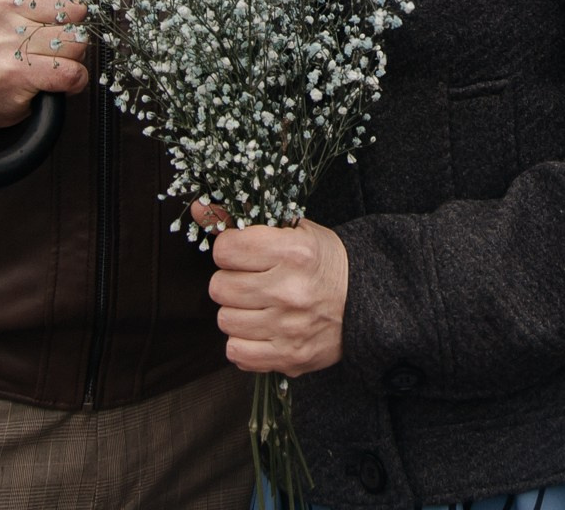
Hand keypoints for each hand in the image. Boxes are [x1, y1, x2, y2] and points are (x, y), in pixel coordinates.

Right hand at [0, 0, 87, 128]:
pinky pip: (70, 72)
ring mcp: (0, 37)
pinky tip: (48, 77)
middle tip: (45, 34)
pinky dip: (68, 81)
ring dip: (70, 55)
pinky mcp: (10, 72)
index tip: (51, 0)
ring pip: (77, 40)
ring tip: (43, 55)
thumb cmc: (1, 29)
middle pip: (77, 6)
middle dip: (72, 26)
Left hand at [200, 201, 347, 377]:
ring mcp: (289, 328)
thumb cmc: (322, 261)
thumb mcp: (292, 230)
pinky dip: (243, 341)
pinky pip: (237, 352)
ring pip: (225, 320)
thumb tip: (199, 208)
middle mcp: (290, 291)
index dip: (229, 249)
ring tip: (257, 304)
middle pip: (219, 287)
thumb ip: (242, 219)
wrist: (365, 301)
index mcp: (293, 252)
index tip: (243, 252)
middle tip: (250, 279)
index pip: (225, 249)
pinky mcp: (290, 357)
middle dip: (230, 280)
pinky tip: (259, 328)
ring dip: (236, 311)